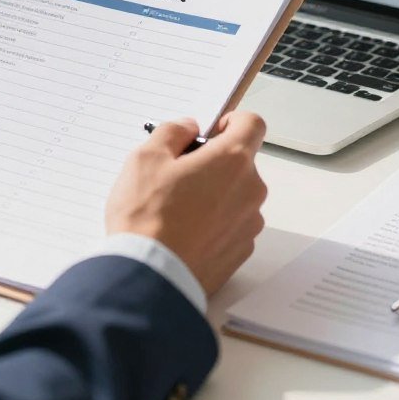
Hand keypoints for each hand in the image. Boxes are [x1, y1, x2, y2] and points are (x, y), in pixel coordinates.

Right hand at [105, 111, 266, 295]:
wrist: (150, 277)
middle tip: (176, 175)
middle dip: (213, 162)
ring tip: (175, 208)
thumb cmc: (147, 215)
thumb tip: (187, 128)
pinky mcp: (240, 253)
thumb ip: (172, 131)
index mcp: (232, 161)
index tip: (209, 132)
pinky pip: (231, 225)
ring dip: (214, 194)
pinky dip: (213, 223)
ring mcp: (248, 225)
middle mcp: (250, 191)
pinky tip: (183, 232)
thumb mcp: (146, 157)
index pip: (252, 124)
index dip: (231, 121)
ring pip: (235, 195)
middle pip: (240, 162)